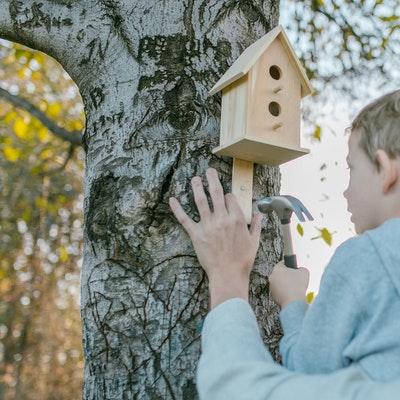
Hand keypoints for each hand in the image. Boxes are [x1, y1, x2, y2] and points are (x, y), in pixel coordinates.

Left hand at [169, 168, 262, 308]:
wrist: (228, 275)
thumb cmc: (242, 260)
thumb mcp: (254, 242)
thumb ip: (256, 226)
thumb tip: (259, 215)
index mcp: (237, 219)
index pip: (231, 198)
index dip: (228, 195)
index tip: (226, 196)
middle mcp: (222, 219)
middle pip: (217, 193)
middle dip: (212, 179)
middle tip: (209, 170)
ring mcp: (208, 226)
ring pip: (201, 201)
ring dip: (197, 187)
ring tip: (194, 179)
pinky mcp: (196, 234)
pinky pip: (185, 219)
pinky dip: (177, 209)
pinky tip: (172, 200)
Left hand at [269, 261, 308, 308]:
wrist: (294, 302)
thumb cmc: (298, 285)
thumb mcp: (304, 271)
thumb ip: (301, 268)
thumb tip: (300, 270)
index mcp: (277, 268)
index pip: (282, 263)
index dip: (290, 265)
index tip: (294, 267)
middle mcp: (272, 277)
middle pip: (280, 273)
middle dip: (287, 275)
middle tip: (295, 278)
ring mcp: (271, 287)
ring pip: (279, 283)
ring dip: (285, 284)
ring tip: (294, 287)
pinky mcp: (273, 295)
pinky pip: (279, 291)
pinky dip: (284, 292)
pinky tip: (291, 293)